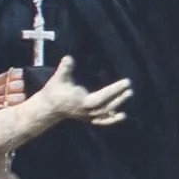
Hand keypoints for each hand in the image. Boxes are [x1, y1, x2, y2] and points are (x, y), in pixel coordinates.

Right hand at [0, 69, 129, 151]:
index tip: (126, 82)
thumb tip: (69, 58)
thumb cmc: (54, 91)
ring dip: (118, 105)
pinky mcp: (87, 118)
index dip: (114, 90)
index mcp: (82, 102)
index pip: (102, 96)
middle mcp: (86, 111)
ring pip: (106, 113)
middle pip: (107, 105)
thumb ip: (64, 69)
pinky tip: (122, 116)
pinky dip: (111, 120)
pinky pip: (101, 121)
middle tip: (130, 88)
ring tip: (129, 94)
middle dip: (119, 97)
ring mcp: (87, 116)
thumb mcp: (58, 78)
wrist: (48, 107)